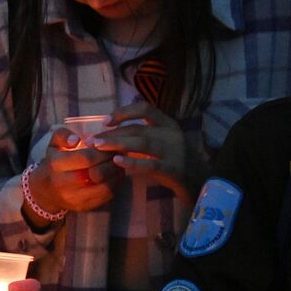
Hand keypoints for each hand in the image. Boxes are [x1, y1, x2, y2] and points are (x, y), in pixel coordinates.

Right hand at [23, 127, 121, 219]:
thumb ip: (63, 135)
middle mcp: (64, 184)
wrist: (45, 192)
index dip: (102, 151)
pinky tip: (114, 175)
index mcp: (56, 165)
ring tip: (118, 164)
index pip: (87, 158)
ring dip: (116, 174)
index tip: (109, 145)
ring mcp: (75, 198)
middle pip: (98, 173)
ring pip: (106, 186)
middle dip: (112, 162)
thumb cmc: (52, 164)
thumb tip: (76, 139)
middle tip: (118, 154)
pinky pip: (107, 196)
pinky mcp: (84, 207)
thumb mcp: (52, 145)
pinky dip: (114, 184)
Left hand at [89, 100, 203, 203]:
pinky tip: (117, 161)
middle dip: (111, 134)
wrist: (200, 182)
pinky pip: (151, 164)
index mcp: (167, 124)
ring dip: (117, 143)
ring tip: (99, 147)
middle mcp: (172, 134)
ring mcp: (175, 151)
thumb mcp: (159, 143)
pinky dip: (133, 162)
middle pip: (138, 128)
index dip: (123, 112)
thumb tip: (109, 131)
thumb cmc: (172, 161)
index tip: (105, 121)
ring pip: (142, 142)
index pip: (145, 108)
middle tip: (91, 141)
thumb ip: (140, 135)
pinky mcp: (174, 169)